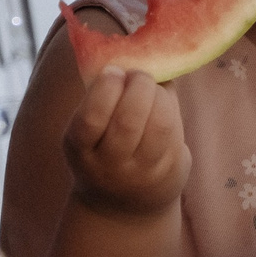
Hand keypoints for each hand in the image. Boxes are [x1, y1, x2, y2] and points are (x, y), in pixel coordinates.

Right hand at [61, 68, 187, 218]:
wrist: (123, 204)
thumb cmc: (105, 149)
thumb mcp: (91, 131)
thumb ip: (107, 95)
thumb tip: (137, 52)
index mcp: (80, 148)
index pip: (91, 118)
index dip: (105, 89)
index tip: (115, 71)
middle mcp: (109, 165)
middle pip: (128, 121)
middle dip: (139, 87)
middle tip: (140, 75)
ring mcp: (141, 173)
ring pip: (159, 126)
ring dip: (161, 96)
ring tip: (155, 88)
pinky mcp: (169, 173)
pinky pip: (176, 133)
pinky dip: (173, 109)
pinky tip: (164, 103)